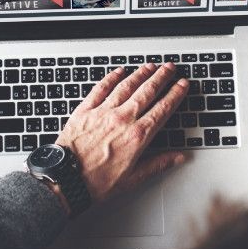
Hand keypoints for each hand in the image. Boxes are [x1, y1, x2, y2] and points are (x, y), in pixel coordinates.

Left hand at [53, 63, 187, 208]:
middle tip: (170, 67)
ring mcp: (103, 112)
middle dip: (161, 77)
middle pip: (147, 91)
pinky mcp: (85, 110)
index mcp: (137, 136)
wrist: (65, 180)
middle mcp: (122, 119)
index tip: (182, 85)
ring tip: (150, 66)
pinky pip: (101, 88)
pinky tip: (119, 71)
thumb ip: (158, 164)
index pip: (162, 109)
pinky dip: (111, 77)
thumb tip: (178, 158)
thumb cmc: (96, 182)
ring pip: (126, 86)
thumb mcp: (133, 178)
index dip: (175, 94)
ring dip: (140, 74)